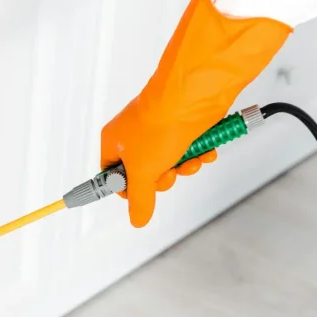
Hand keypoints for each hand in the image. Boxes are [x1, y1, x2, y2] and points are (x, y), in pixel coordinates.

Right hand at [101, 99, 218, 227]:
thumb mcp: (143, 172)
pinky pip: (186, 149)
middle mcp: (133, 134)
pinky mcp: (180, 125)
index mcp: (114, 141)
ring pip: (168, 162)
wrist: (193, 96)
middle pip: (143, 172)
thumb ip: (139, 199)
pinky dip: (197, 154)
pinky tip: (204, 151)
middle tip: (168, 172)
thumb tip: (137, 220)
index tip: (142, 193)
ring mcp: (158, 129)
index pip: (112, 175)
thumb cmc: (159, 127)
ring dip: (183, 167)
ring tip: (190, 160)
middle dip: (161, 178)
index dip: (128, 189)